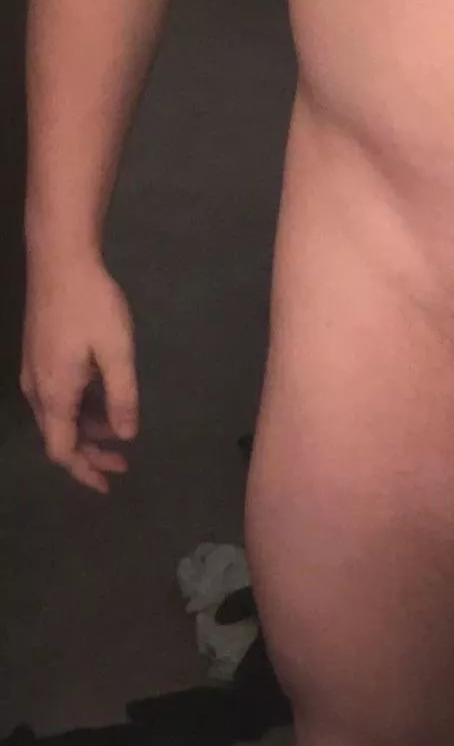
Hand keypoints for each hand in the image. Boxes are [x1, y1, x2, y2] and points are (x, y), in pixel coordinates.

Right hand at [22, 257, 138, 492]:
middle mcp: (37, 389)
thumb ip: (122, 396)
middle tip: (123, 463)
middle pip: (59, 435)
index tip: (108, 484)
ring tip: (119, 430)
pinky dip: (80, 406)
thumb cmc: (92, 305)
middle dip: (90, 453)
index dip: (84, 470)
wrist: (60, 261)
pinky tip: (103, 398)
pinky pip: (58, 395)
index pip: (62, 449)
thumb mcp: (116, 351)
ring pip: (58, 415)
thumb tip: (126, 435)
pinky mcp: (39, 355)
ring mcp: (35, 371)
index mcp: (54, 393)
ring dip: (87, 428)